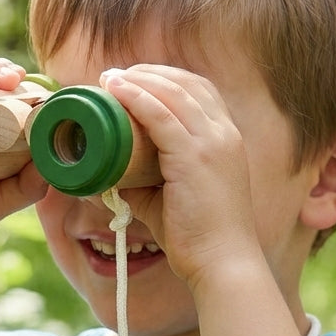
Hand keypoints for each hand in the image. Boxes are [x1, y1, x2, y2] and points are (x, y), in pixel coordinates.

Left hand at [99, 65, 262, 288]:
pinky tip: (117, 90)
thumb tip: (108, 178)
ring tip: (109, 79)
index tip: (134, 79)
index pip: (201, 91)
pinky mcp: (194, 157)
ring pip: (172, 92)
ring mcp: (212, 143)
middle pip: (186, 83)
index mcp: (227, 140)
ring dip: (138, 79)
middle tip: (114, 76)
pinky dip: (136, 97)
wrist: (222, 263)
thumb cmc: (199, 238)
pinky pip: (160, 114)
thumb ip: (145, 185)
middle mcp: (224, 134)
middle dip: (148, 72)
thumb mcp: (172, 200)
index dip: (167, 78)